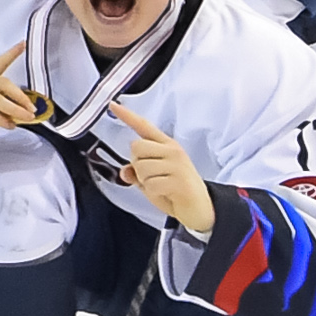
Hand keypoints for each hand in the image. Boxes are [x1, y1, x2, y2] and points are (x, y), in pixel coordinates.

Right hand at [0, 42, 34, 160]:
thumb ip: (4, 110)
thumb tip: (25, 111)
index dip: (11, 54)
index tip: (23, 44)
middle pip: (2, 82)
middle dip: (20, 96)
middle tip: (32, 109)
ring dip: (15, 109)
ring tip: (26, 118)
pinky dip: (1, 119)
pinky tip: (9, 126)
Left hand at [109, 104, 214, 233]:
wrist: (202, 210)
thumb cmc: (176, 192)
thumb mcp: (152, 180)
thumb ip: (137, 172)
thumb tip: (124, 171)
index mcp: (166, 146)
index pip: (144, 126)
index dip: (127, 116)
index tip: (113, 105)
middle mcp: (173, 151)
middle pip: (136, 147)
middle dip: (137, 165)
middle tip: (152, 177)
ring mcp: (177, 164)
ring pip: (141, 167)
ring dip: (145, 181)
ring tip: (161, 186)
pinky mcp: (179, 180)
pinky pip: (150, 184)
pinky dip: (153, 192)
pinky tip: (167, 193)